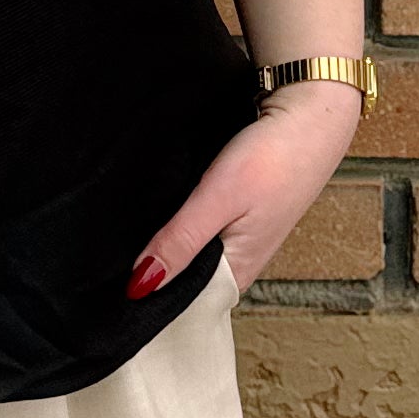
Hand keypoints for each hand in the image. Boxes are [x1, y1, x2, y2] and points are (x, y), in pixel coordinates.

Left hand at [128, 81, 360, 300]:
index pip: (182, 306)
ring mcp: (237, 236)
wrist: (310, 111)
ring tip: (123, 238)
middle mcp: (238, 262)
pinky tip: (158, 212)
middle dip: (150, 270)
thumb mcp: (219, 200)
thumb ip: (180, 243)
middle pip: (182, 280)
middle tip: (107, 261)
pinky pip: (197, 228)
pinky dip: (177, 221)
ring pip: (187, 252)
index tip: (111, 293)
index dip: (147, 299)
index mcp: (237, 274)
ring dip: (162, 244)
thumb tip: (140, 287)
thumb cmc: (274, 157)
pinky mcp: (235, 211)